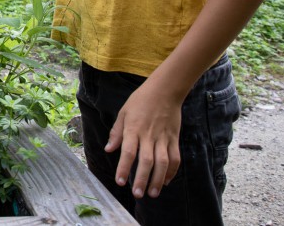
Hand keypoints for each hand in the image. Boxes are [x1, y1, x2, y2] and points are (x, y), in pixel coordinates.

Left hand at [105, 80, 182, 199]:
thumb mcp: (123, 113)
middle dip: (142, 179)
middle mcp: (148, 136)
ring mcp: (163, 138)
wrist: (165, 91)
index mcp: (133, 129)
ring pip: (162, 162)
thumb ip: (116, 132)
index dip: (124, 168)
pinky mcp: (174, 139)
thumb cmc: (140, 101)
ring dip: (158, 179)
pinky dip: (171, 171)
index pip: (128, 152)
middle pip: (146, 161)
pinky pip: (175, 158)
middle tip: (138, 194)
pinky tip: (165, 181)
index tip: (120, 181)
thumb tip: (108, 149)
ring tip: (152, 193)